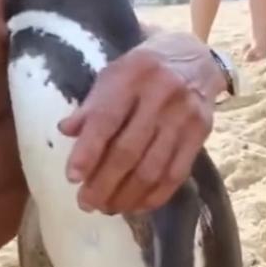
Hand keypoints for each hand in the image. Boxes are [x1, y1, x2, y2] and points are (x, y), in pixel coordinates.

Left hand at [58, 33, 223, 213]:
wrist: (192, 58)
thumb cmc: (139, 71)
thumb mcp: (110, 76)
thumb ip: (90, 106)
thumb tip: (64, 131)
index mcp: (131, 77)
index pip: (106, 120)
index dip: (88, 151)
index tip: (72, 178)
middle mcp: (160, 96)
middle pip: (129, 150)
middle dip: (104, 182)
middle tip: (86, 203)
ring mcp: (184, 117)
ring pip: (153, 167)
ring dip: (127, 194)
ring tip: (107, 208)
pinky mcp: (201, 134)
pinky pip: (177, 173)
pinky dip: (155, 195)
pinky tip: (136, 206)